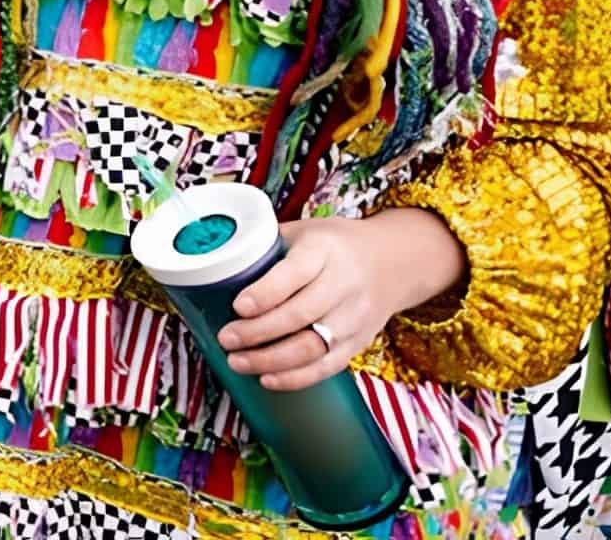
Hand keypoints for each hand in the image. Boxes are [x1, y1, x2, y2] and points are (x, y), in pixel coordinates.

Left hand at [219, 210, 464, 391]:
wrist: (394, 262)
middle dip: (258, 332)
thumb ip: (268, 245)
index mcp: (324, 250)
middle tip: (226, 338)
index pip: (294, 274)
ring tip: (237, 362)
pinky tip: (267, 379)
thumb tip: (216, 261)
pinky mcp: (359, 342)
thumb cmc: (335, 244)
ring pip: (313, 347)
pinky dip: (296, 378)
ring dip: (271, 360)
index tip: (237, 306)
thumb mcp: (304, 230)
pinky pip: (328, 366)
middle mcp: (344, 285)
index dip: (265, 293)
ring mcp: (354, 317)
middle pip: (300, 315)